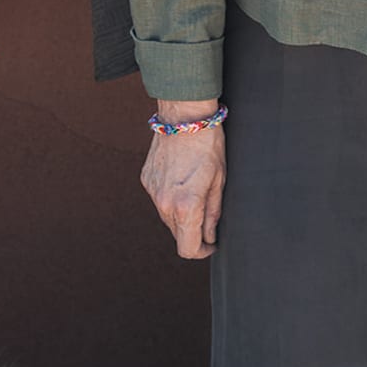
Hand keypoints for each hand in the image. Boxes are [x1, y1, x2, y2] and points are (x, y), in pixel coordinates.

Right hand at [141, 123, 225, 258]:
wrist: (184, 115)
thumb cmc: (208, 144)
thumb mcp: (219, 180)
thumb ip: (213, 213)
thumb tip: (209, 236)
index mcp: (186, 207)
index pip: (188, 249)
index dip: (201, 251)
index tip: (211, 244)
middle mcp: (165, 204)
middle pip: (177, 234)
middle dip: (193, 231)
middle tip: (208, 214)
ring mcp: (153, 193)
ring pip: (167, 218)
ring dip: (181, 214)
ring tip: (195, 190)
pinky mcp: (146, 180)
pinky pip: (159, 199)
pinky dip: (170, 198)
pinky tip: (182, 178)